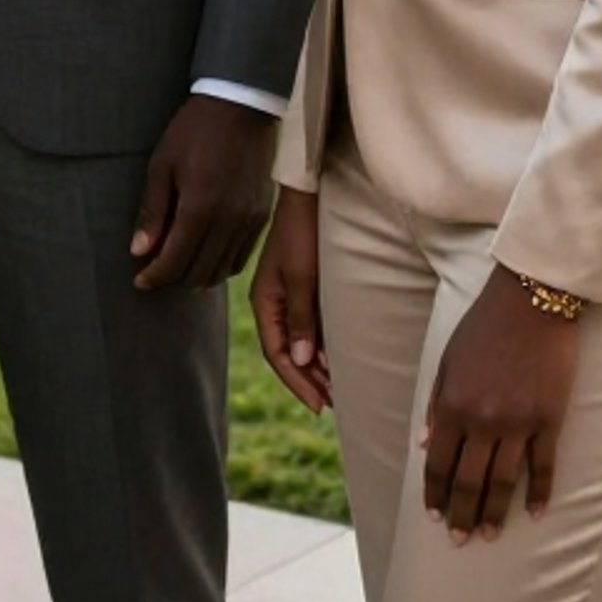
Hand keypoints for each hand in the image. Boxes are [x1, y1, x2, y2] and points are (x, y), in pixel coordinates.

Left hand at [131, 92, 278, 292]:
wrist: (240, 106)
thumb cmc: (193, 131)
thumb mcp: (161, 165)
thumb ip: (152, 212)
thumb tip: (138, 252)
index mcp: (199, 208)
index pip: (175, 262)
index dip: (154, 277)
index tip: (139, 280)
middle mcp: (228, 222)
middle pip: (199, 273)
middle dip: (173, 280)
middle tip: (155, 274)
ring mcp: (249, 221)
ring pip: (222, 271)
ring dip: (197, 277)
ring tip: (178, 268)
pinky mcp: (262, 217)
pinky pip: (241, 257)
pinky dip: (221, 266)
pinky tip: (206, 258)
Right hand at [250, 185, 331, 413]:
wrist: (307, 195)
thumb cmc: (302, 233)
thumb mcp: (301, 277)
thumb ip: (300, 318)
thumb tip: (300, 359)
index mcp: (264, 302)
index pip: (276, 353)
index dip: (297, 381)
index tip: (319, 405)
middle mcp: (272, 303)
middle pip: (286, 352)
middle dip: (308, 380)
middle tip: (333, 404)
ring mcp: (287, 296)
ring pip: (298, 342)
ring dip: (315, 367)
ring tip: (337, 389)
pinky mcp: (302, 289)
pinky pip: (308, 327)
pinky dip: (320, 347)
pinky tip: (336, 360)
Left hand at [422, 263, 579, 539]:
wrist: (530, 301)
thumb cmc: (484, 326)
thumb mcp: (448, 359)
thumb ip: (436, 404)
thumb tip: (425, 445)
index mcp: (453, 404)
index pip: (440, 462)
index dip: (435, 492)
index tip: (433, 515)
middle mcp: (483, 420)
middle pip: (470, 481)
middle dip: (462, 514)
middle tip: (459, 540)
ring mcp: (518, 423)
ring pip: (503, 482)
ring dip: (495, 513)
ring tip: (490, 536)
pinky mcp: (550, 420)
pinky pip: (544, 467)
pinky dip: (540, 493)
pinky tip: (537, 513)